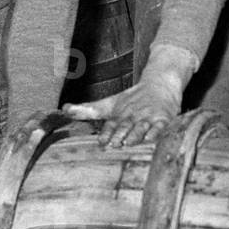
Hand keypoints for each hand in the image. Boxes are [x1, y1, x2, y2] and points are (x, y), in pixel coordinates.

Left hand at [62, 77, 180, 147]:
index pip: (111, 124)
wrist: (160, 84)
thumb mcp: (110, 104)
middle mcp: (132, 115)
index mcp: (119, 114)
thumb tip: (64, 109)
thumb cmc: (132, 99)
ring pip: (141, 127)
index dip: (106, 132)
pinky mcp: (164, 119)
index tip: (101, 141)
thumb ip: (88, 110)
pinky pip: (160, 127)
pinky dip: (156, 133)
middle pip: (125, 126)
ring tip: (130, 142)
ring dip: (135, 134)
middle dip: (119, 135)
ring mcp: (148, 117)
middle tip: (114, 145)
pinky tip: (152, 140)